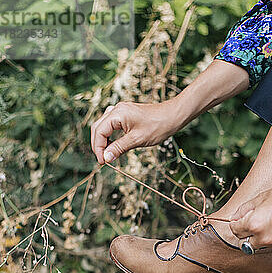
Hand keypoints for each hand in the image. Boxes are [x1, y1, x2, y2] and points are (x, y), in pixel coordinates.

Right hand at [90, 61, 249, 163]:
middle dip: (98, 145)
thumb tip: (106, 158)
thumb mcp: (137, 140)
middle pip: (97, 128)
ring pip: (103, 126)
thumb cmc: (158, 126)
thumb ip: (119, 148)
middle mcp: (116, 110)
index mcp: (117, 114)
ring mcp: (121, 111)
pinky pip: (111, 125)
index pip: (99, 132)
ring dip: (103, 141)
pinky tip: (114, 146)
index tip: (103, 162)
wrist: (173, 115)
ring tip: (108, 155)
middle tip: (103, 160)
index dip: (98, 148)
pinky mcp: (126, 114)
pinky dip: (110, 136)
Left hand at [229, 178, 271, 255]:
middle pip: (246, 243)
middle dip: (250, 234)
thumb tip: (233, 218)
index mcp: (254, 224)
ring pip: (264, 246)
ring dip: (267, 238)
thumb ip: (244, 210)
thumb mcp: (262, 197)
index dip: (238, 224)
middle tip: (262, 223)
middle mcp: (265, 239)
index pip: (235, 231)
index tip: (243, 221)